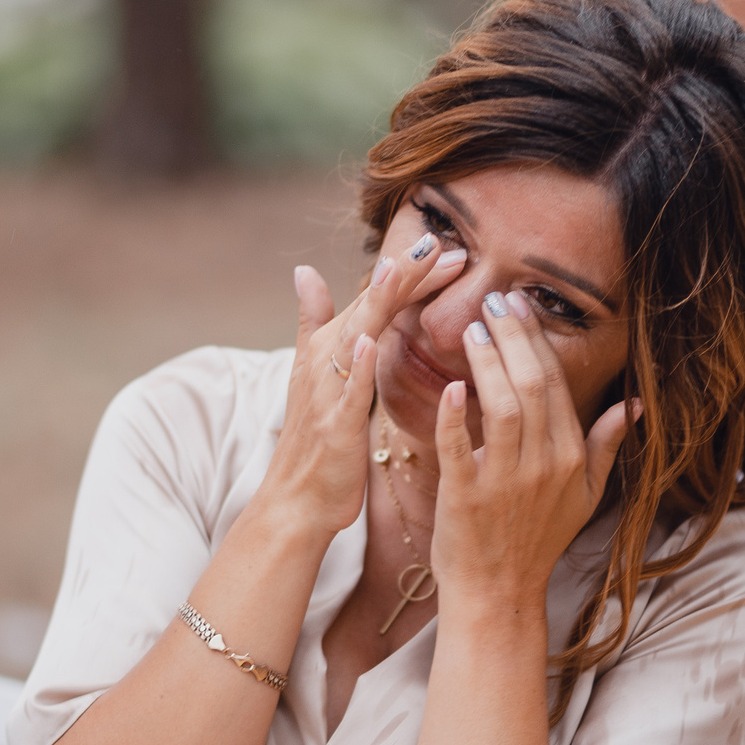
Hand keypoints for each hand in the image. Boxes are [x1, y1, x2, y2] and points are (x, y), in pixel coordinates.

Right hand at [262, 239, 468, 538]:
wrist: (296, 500)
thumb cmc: (316, 439)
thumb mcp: (316, 374)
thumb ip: (313, 320)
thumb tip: (303, 270)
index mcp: (331, 347)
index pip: (378, 300)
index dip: (410, 273)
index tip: (448, 246)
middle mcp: (326, 361)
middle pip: (369, 308)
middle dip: (403, 276)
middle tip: (439, 243)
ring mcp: (327, 393)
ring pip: (355, 339)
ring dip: (376, 305)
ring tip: (398, 271)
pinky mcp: (332, 427)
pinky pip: (345, 393)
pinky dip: (356, 367)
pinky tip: (368, 342)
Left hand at [432, 290, 633, 609]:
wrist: (498, 594)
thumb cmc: (536, 541)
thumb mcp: (585, 496)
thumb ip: (609, 446)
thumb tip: (636, 405)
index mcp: (572, 458)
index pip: (556, 384)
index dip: (537, 340)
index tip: (519, 305)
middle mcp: (544, 465)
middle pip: (532, 384)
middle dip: (512, 336)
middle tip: (492, 300)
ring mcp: (505, 482)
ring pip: (502, 407)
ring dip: (486, 362)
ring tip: (470, 329)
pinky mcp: (465, 498)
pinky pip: (458, 448)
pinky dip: (454, 417)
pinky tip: (451, 387)